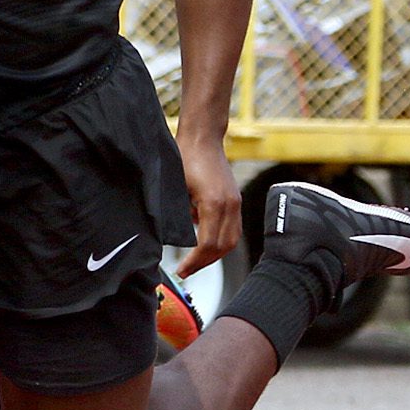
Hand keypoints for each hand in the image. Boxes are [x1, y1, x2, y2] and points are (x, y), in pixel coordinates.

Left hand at [175, 129, 240, 276]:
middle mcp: (230, 205)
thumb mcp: (175, 189)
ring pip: (232, 240)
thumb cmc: (185, 157)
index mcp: (213, 203)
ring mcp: (236, 202)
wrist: (202, 138)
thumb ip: (177, 215)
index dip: (195, 261)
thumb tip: (174, 240)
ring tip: (197, 262)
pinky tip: (205, 242)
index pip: (207, 244)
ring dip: (215, 254)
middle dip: (205, 262)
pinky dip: (221, 240)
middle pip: (223, 246)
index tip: (182, 269)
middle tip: (187, 271)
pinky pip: (233, 228)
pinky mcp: (236, 199)